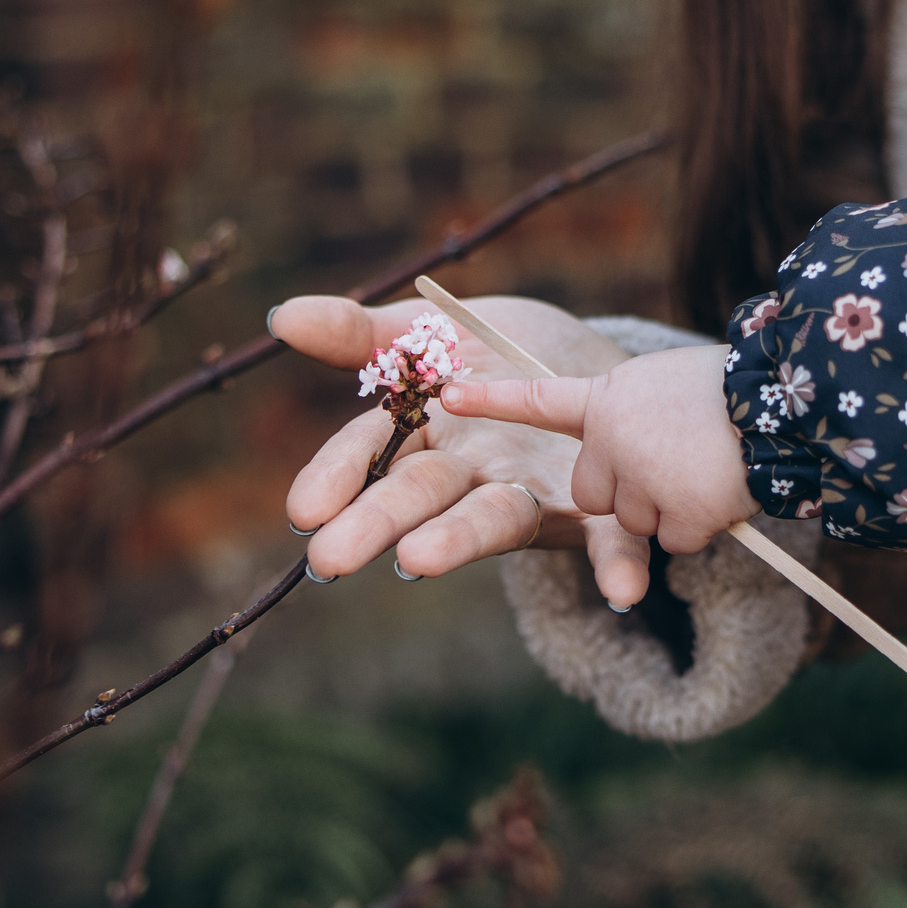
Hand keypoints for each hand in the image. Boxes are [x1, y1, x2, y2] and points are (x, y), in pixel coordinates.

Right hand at [270, 293, 653, 602]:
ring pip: (493, 520)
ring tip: (417, 561)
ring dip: (459, 541)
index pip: (370, 455)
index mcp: (427, 435)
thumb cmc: (506, 355)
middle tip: (330, 559)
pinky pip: (607, 541)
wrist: (598, 367)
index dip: (336, 479)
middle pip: (419, 497)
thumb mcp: (435, 333)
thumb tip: (282, 315)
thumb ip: (363, 332)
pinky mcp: (598, 510)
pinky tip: (625, 592)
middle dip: (376, 524)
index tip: (303, 510)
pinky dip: (615, 567)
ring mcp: (532, 496)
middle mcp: (472, 476)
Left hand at [439, 344, 756, 602]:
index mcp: (611, 398)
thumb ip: (632, 413)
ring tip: (709, 465)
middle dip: (628, 488)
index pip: (543, 399)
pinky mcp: (675, 517)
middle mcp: (614, 440)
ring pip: (636, 520)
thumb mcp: (667, 382)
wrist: (787, 402)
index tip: (449, 397)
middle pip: (594, 491)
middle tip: (675, 460)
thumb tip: (627, 450)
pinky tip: (723, 490)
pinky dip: (702, 525)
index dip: (495, 400)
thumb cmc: (735, 387)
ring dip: (671, 504)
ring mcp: (642, 482)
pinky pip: (675, 540)